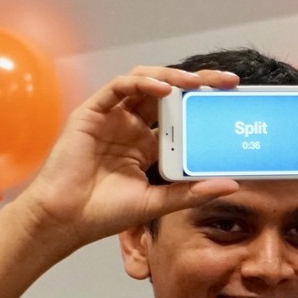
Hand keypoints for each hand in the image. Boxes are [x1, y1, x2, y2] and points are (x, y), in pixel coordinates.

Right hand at [11, 66, 240, 248]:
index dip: (203, 105)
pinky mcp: (92, 113)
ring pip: (145, 82)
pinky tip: (163, 89)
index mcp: (146, 144)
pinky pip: (119, 88)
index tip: (231, 102)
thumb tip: (232, 184)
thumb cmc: (104, 213)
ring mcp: (111, 117)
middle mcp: (130, 125)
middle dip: (198, 82)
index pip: (180, 115)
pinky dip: (142, 83)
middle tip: (227, 82)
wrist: (65, 220)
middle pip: (168, 92)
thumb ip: (191, 192)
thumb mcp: (157, 203)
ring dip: (172, 77)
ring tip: (197, 81)